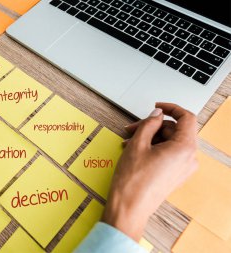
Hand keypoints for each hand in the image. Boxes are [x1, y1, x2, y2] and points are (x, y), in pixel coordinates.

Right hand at [102, 103, 197, 240]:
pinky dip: (153, 148)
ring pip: (169, 142)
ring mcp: (182, 169)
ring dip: (150, 137)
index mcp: (184, 148)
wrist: (129, 208)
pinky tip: (135, 150)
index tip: (157, 107)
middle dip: (153, 126)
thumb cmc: (133, 182)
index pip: (186, 118)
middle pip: (175, 130)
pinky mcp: (175, 175)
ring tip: (129, 141)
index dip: (171, 108)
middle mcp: (188, 159)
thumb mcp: (138, 144)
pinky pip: (167, 154)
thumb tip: (156, 115)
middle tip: (133, 128)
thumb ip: (148, 124)